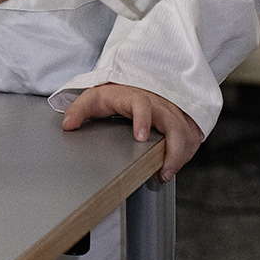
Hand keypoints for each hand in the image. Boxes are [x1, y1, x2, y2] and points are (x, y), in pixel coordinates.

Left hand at [60, 83, 202, 181]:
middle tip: (163, 172)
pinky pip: (192, 137)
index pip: (143, 106)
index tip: (140, 137)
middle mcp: (159, 105)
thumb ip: (79, 110)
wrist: (134, 85)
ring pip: (186, 133)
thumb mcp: (93, 98)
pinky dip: (188, 152)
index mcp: (136, 98)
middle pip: (174, 125)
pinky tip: (175, 165)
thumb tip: (67, 125)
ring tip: (166, 174)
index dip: (143, 120)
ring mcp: (172, 113)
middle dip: (173, 151)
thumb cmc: (115, 93)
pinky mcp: (181, 121)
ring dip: (181, 156)